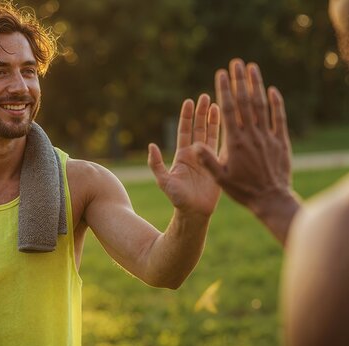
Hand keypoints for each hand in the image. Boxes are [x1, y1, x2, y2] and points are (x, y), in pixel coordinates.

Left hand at [148, 94, 220, 216]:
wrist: (195, 212)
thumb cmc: (177, 198)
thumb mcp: (164, 180)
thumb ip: (156, 164)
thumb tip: (151, 145)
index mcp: (182, 155)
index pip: (184, 130)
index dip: (187, 116)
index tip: (189, 101)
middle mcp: (195, 154)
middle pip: (198, 128)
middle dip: (201, 112)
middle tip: (205, 96)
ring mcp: (208, 159)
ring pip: (211, 134)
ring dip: (214, 120)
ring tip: (218, 103)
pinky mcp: (219, 165)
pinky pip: (223, 147)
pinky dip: (226, 136)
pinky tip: (231, 124)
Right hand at [195, 58, 300, 244]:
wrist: (271, 199)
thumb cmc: (243, 190)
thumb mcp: (220, 178)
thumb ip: (207, 160)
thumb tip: (195, 145)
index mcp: (235, 142)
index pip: (229, 110)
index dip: (224, 90)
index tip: (220, 74)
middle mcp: (251, 135)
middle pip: (245, 102)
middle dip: (239, 80)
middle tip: (235, 62)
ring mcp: (267, 136)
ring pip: (261, 105)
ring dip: (256, 85)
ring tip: (252, 68)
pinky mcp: (280, 141)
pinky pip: (279, 117)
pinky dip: (276, 103)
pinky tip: (272, 90)